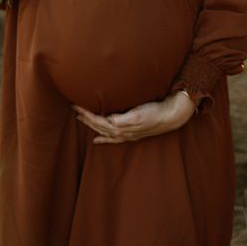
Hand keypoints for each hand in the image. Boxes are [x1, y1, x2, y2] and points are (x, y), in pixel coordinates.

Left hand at [72, 91, 197, 143]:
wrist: (171, 116)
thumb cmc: (155, 112)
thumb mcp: (140, 114)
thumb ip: (125, 119)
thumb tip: (111, 121)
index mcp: (121, 127)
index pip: (99, 121)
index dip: (87, 114)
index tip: (76, 105)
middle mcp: (122, 132)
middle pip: (99, 127)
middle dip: (86, 119)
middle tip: (75, 109)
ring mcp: (126, 134)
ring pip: (104, 131)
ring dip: (92, 126)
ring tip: (82, 120)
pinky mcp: (132, 132)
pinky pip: (113, 138)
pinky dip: (103, 138)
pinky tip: (97, 139)